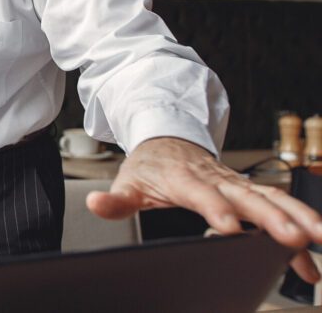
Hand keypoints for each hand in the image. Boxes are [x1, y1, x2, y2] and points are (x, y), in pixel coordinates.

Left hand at [86, 136, 321, 282]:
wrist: (167, 139)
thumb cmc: (149, 166)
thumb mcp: (128, 181)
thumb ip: (116, 199)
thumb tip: (95, 204)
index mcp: (184, 177)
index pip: (201, 193)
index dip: (215, 209)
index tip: (228, 228)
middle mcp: (217, 178)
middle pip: (247, 196)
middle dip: (271, 218)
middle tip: (292, 239)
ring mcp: (237, 183)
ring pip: (273, 197)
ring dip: (300, 217)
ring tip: (320, 240)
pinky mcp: (250, 190)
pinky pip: (280, 205)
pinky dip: (300, 224)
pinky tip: (312, 256)